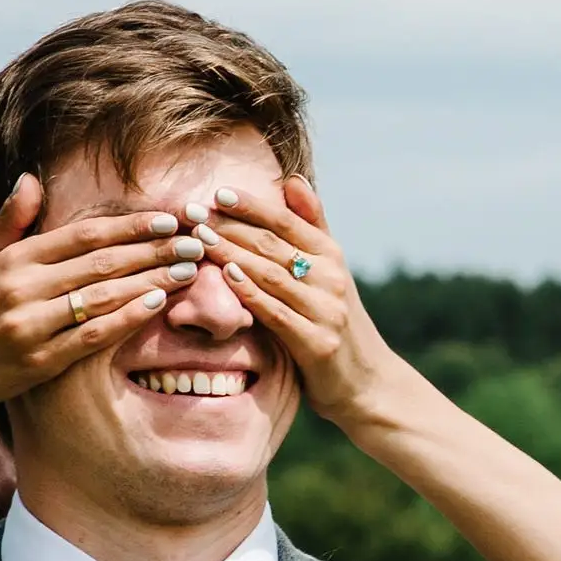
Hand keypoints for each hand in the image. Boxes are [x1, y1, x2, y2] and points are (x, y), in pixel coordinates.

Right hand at [0, 175, 208, 424]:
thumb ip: (9, 221)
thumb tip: (31, 177)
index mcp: (12, 259)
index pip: (82, 234)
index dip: (129, 225)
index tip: (169, 218)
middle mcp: (22, 288)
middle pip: (101, 262)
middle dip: (154, 249)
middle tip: (196, 241)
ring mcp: (31, 326)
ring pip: (102, 296)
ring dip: (150, 280)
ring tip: (188, 270)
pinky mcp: (39, 362)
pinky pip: (92, 336)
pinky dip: (126, 318)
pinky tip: (156, 304)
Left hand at [192, 178, 417, 432]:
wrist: (367, 381)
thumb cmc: (337, 321)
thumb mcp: (330, 271)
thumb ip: (312, 227)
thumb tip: (293, 179)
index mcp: (332, 255)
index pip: (287, 221)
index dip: (252, 206)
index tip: (218, 192)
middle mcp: (332, 278)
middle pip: (273, 245)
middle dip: (230, 227)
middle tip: (193, 213)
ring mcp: (327, 311)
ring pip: (271, 275)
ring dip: (233, 254)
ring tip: (199, 239)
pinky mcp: (318, 344)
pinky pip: (277, 313)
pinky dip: (252, 293)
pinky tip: (227, 277)